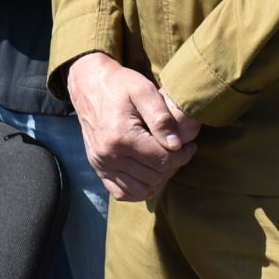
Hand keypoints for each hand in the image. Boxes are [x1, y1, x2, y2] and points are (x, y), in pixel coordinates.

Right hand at [66, 52, 198, 202]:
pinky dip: (139, 190)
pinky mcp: (98, 168)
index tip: (189, 145)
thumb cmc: (120, 85)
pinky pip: (122, 193)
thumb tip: (176, 145)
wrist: (89, 85)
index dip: (182, 156)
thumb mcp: (143, 91)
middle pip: (154, 177)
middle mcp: (108, 155)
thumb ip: (161, 118)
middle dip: (173, 166)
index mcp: (121, 137)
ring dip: (159, 179)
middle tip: (179, 151)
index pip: (162, 161)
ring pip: (141, 189)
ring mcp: (101, 164)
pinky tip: (149, 174)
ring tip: (165, 160)